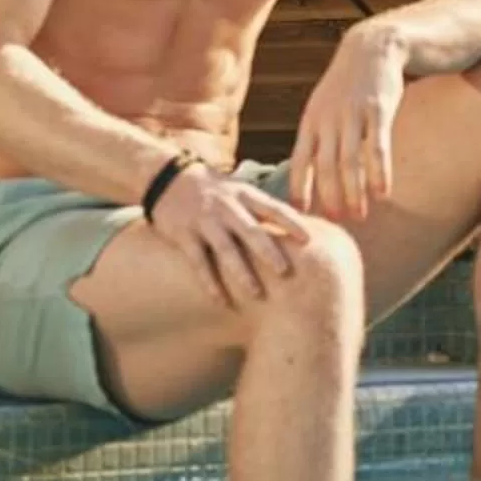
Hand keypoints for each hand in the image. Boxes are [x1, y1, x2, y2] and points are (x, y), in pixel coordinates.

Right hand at [150, 163, 308, 307]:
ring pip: (226, 249)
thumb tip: (303, 224)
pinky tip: (221, 301)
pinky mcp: (184, 234)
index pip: (273, 207)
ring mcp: (205, 220)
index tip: (309, 239)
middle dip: (268, 251)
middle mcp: (227, 206)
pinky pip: (199, 262)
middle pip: (251, 230)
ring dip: (242, 272)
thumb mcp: (242, 190)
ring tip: (257, 294)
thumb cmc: (217, 190)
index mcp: (246, 194)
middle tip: (285, 272)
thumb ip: (264, 208)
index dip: (292, 222)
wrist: (170, 178)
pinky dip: (210, 283)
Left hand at [292, 25, 406, 220]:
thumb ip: (315, 138)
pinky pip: (378, 147)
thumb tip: (307, 175)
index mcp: (311, 122)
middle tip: (337, 223)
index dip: (300, 191)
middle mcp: (328, 120)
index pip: (299, 163)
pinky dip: (380, 173)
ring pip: (350, 162)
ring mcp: (353, 115)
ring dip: (354, 193)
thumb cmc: (346, 86)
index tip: (302, 216)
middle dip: (329, 199)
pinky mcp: (379, 110)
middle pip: (326, 168)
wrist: (372, 48)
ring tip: (359, 216)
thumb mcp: (322, 107)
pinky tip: (384, 194)